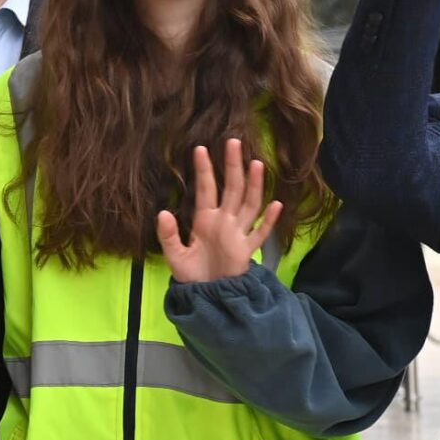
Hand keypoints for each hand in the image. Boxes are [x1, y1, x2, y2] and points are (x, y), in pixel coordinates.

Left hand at [155, 140, 283, 283]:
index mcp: (205, 220)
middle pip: (231, 188)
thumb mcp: (174, 255)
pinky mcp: (247, 251)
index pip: (206, 189)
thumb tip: (163, 212)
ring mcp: (237, 234)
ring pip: (248, 204)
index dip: (204, 170)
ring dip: (253, 185)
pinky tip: (275, 204)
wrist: (206, 297)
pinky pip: (260, 234)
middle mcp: (224, 221)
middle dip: (232, 166)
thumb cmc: (191, 275)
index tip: (200, 149)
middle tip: (233, 142)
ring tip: (256, 164)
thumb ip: (168, 235)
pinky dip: (268, 220)